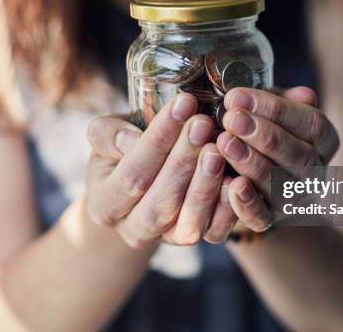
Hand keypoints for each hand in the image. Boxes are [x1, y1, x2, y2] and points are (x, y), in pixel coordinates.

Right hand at [85, 93, 236, 247]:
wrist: (139, 182)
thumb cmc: (122, 151)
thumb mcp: (105, 137)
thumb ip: (109, 135)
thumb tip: (132, 140)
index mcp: (105, 204)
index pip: (132, 174)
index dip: (158, 139)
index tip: (183, 103)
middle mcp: (134, 230)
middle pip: (160, 203)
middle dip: (183, 161)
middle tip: (203, 124)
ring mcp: (166, 239)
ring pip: (188, 224)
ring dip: (205, 186)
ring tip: (218, 150)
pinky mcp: (195, 239)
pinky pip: (214, 233)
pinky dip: (227, 208)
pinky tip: (237, 179)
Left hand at [215, 86, 339, 231]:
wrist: (241, 173)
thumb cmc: (256, 130)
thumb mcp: (267, 109)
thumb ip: (280, 100)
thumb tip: (304, 95)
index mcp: (323, 141)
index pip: (311, 123)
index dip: (276, 109)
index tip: (238, 96)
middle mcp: (316, 172)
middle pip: (299, 155)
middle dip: (263, 135)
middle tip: (232, 118)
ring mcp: (296, 199)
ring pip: (280, 184)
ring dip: (251, 162)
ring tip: (224, 142)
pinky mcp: (270, 220)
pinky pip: (262, 217)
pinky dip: (247, 203)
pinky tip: (231, 184)